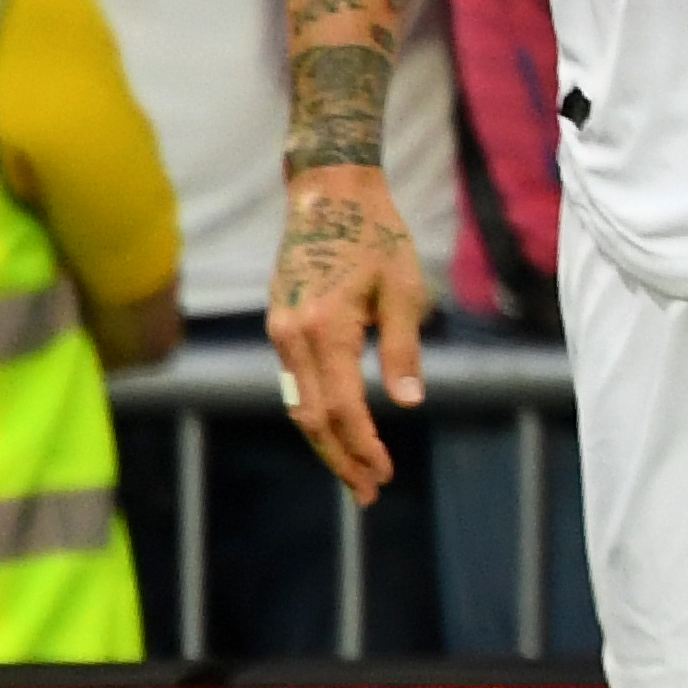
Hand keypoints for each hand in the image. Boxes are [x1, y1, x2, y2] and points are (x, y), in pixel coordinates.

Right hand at [267, 167, 431, 496]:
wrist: (328, 194)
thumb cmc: (377, 238)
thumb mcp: (404, 291)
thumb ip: (404, 349)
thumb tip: (409, 403)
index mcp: (325, 329)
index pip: (342, 408)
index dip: (363, 447)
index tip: (383, 475)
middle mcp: (292, 336)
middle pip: (312, 418)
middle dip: (341, 459)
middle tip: (369, 493)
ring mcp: (279, 331)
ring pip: (297, 404)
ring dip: (325, 442)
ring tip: (355, 473)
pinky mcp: (278, 324)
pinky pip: (293, 382)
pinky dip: (313, 412)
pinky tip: (337, 431)